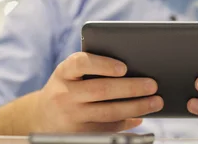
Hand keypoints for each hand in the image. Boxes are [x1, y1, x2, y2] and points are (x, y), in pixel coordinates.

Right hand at [33, 52, 162, 132]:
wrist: (42, 116)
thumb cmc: (68, 86)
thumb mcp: (71, 73)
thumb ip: (94, 66)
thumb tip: (132, 70)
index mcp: (64, 72)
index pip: (81, 63)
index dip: (103, 64)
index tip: (124, 67)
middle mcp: (64, 94)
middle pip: (102, 90)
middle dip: (131, 87)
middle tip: (153, 84)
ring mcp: (71, 116)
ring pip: (108, 112)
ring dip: (136, 107)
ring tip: (155, 101)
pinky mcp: (79, 134)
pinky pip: (107, 128)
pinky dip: (126, 122)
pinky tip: (140, 116)